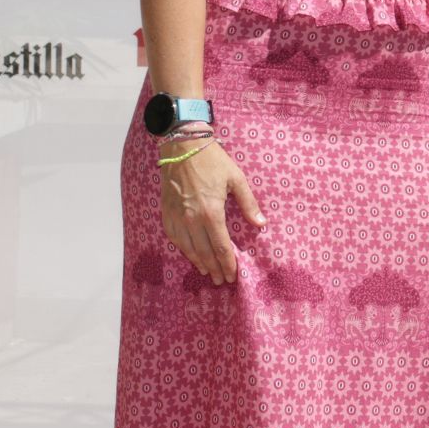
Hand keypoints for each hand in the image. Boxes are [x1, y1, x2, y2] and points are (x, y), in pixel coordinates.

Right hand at [158, 140, 264, 285]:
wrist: (182, 147)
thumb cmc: (213, 161)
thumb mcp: (236, 179)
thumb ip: (249, 204)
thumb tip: (261, 224)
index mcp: (211, 212)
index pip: (221, 247)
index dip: (228, 263)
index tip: (234, 275)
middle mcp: (192, 219)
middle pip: (205, 252)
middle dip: (216, 269)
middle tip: (223, 280)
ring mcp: (177, 217)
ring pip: (188, 249)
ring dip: (199, 263)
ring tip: (208, 272)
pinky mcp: (167, 213)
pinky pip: (174, 238)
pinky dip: (183, 249)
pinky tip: (189, 254)